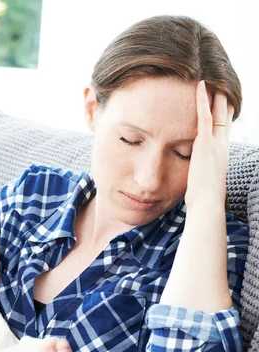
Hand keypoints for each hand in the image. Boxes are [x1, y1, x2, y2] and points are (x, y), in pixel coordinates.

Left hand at [184, 81, 232, 209]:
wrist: (208, 203)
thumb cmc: (204, 198)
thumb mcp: (205, 179)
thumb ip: (202, 170)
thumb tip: (197, 172)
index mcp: (222, 153)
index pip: (225, 127)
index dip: (225, 112)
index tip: (224, 99)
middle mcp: (222, 145)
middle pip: (225, 115)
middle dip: (224, 98)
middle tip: (222, 80)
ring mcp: (215, 143)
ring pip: (218, 111)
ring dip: (216, 92)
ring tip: (212, 76)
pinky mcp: (205, 143)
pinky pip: (204, 116)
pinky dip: (203, 99)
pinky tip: (200, 85)